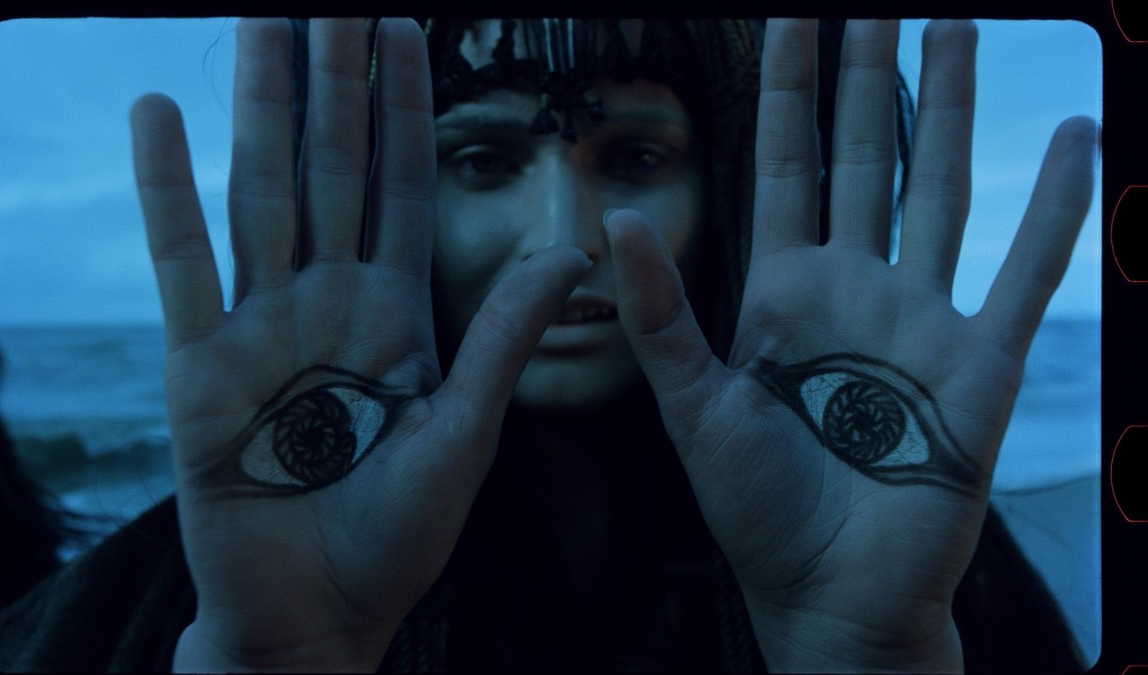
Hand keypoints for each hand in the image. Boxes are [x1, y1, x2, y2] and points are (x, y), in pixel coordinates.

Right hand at [132, 18, 588, 670]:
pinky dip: (165, 191)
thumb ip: (501, 339)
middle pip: (331, 171)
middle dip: (335, 84)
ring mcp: (260, 327)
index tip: (407, 31)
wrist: (318, 614)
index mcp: (395, 313)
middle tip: (333, 1)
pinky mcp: (198, 367)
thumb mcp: (465, 434)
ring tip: (260, 25)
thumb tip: (567, 255)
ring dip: (260, 110)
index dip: (404, 110)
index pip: (401, 187)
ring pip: (260, 193)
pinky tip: (158, 114)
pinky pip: (181, 263)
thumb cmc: (398, 538)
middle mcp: (326, 302)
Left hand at [607, 19, 1094, 670]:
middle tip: (878, 2)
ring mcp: (921, 317)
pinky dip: (1056, 208)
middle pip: (866, 156)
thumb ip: (660, 314)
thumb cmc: (756, 510)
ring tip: (956, 28)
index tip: (790, 17)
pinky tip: (1078, 139)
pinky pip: (1025, 269)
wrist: (833, 592)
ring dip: (950, 109)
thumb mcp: (691, 407)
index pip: (786, 164)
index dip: (788, 90)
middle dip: (869, 75)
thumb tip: (613, 219)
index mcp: (780, 291)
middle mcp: (853, 288)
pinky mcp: (980, 362)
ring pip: (941, 186)